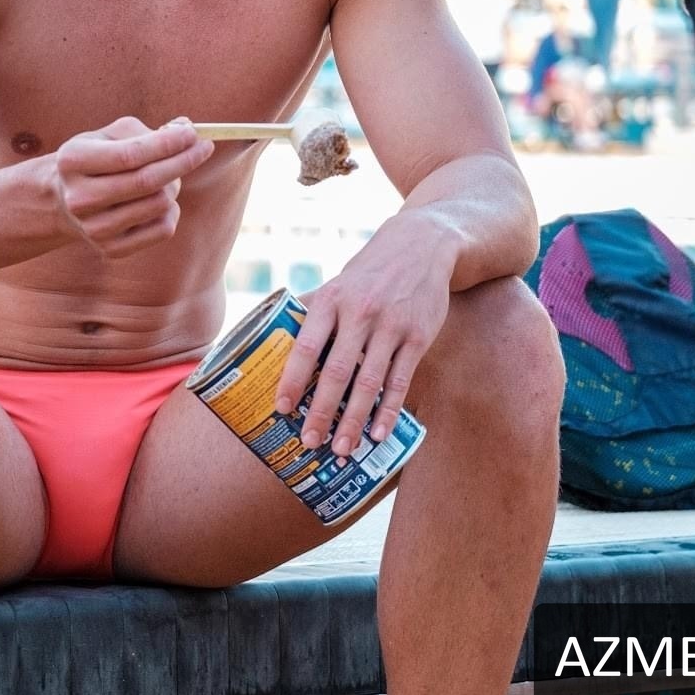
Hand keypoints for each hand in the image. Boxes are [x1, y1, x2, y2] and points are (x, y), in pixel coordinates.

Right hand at [50, 116, 213, 258]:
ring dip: (174, 185)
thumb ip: (146, 131)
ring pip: (160, 204)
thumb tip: (187, 130)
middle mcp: (79, 198)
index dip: (166, 144)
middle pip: (146, 182)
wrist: (65, 201)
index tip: (193, 134)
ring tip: (167, 177)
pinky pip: (163, 229)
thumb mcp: (110, 135)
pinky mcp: (110, 249)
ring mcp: (93, 228)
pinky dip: (172, 211)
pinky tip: (159, 201)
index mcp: (73, 161)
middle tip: (204, 147)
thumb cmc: (97, 158)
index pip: (129, 155)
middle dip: (183, 161)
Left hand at [275, 213, 453, 457]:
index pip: (306, 345)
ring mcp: (391, 326)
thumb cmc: (369, 272)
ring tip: (342, 449)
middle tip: (309, 441)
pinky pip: (400, 381)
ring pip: (369, 382)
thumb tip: (272, 334)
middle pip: (337, 371)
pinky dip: (389, 411)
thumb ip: (312, 310)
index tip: (281, 408)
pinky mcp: (417, 337)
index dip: (293, 379)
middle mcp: (360, 313)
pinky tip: (377, 434)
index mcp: (332, 300)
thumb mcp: (337, 283)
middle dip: (322, 410)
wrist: (421, 245)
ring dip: (354, 419)